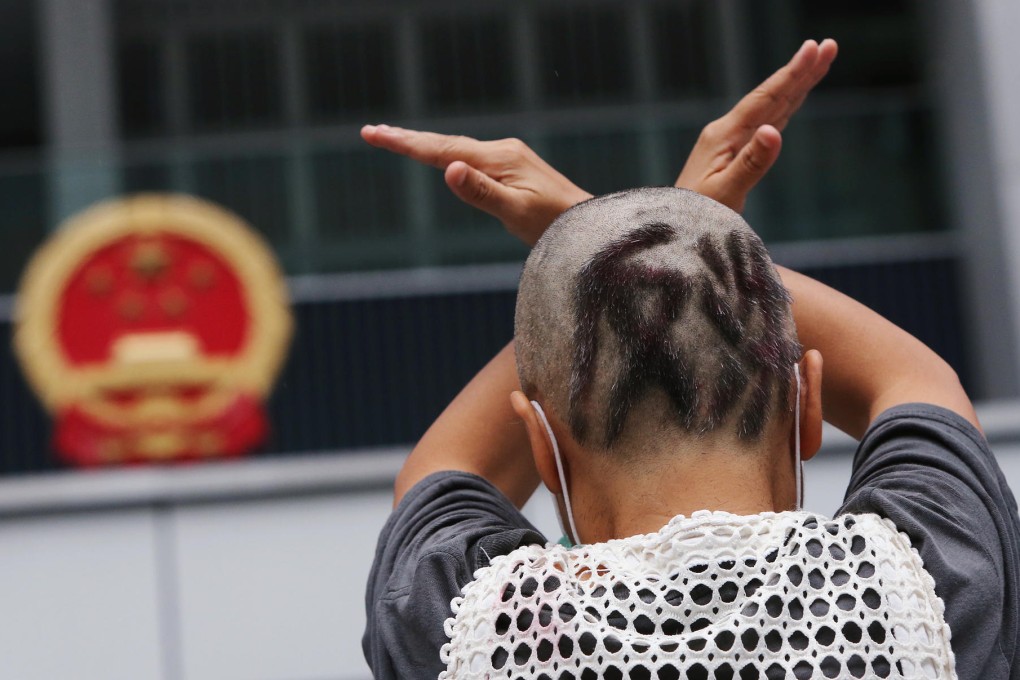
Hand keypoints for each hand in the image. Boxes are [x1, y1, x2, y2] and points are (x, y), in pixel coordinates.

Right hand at [360, 125, 590, 245]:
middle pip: (445, 143)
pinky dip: (445, 155)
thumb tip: (449, 170)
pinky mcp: (512, 168)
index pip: (442, 149)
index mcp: (499, 158)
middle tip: (371, 132)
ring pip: (457, 149)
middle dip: (407, 139)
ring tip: (394, 140)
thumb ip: (482, 193)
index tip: (374, 134)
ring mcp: (507, 158)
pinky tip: (439, 158)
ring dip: (424, 145)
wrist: (589, 224)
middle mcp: (502, 151)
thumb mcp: (516, 214)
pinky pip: (470, 158)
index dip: (405, 143)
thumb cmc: (556, 226)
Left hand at [675, 39, 837, 211]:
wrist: (672, 228)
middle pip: (770, 97)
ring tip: (819, 62)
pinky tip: (794, 97)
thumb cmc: (695, 215)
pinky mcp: (732, 152)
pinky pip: (765, 122)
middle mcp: (726, 131)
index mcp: (724, 135)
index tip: (813, 49)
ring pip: (770, 107)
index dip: (791, 74)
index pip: (765, 100)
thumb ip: (751, 163)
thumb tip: (775, 131)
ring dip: (796, 84)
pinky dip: (784, 106)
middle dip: (801, 71)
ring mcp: (729, 141)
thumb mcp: (725, 193)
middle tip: (829, 46)